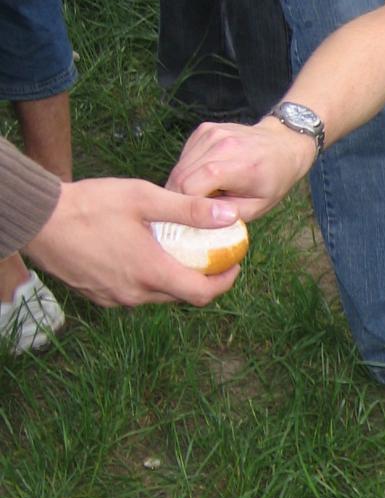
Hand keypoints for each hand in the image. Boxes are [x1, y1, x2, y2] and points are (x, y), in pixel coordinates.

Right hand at [26, 179, 244, 305]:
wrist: (38, 220)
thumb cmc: (90, 205)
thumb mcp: (144, 198)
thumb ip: (188, 210)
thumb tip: (229, 215)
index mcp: (152, 273)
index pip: (203, 294)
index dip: (225, 282)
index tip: (233, 265)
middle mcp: (135, 294)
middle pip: (181, 295)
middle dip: (200, 278)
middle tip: (208, 254)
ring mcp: (115, 299)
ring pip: (156, 295)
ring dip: (171, 278)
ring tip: (175, 250)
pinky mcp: (98, 297)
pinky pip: (133, 294)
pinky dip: (146, 279)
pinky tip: (141, 254)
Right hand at [167, 117, 315, 218]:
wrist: (282, 146)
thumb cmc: (272, 181)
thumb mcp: (257, 208)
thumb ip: (228, 216)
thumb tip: (198, 221)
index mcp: (239, 166)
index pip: (191, 186)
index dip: (185, 206)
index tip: (190, 218)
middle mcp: (222, 144)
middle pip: (180, 176)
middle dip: (180, 197)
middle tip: (191, 211)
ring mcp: (211, 133)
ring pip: (179, 166)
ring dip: (183, 184)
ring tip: (203, 193)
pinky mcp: (204, 129)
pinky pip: (185, 156)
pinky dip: (188, 170)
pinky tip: (205, 176)